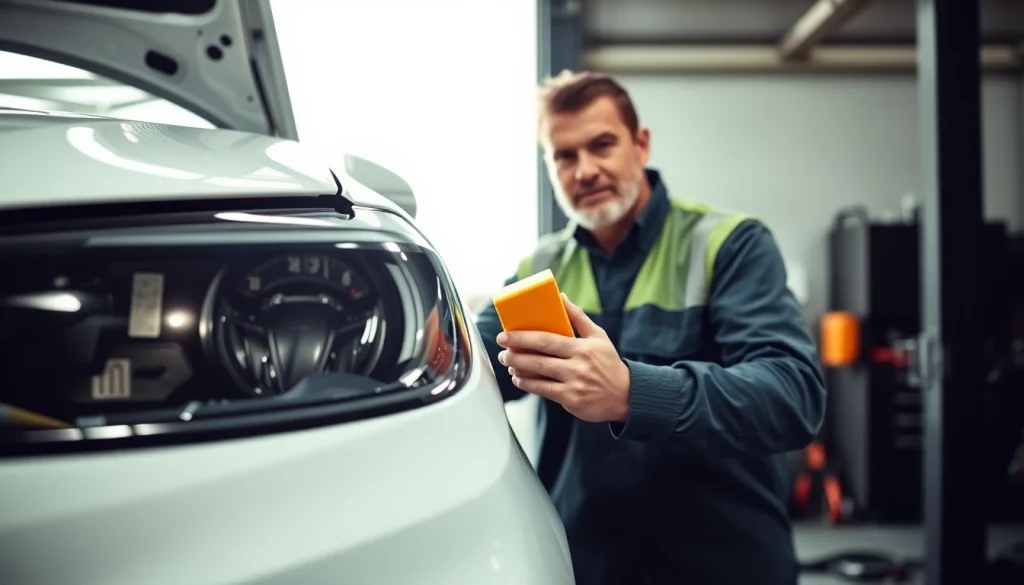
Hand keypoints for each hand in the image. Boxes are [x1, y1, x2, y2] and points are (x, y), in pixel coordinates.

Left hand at [496, 293, 630, 422]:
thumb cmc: (609, 363)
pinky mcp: (571, 400)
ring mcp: (574, 385)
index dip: (523, 338)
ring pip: (538, 376)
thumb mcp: (598, 336)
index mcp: (582, 348)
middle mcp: (577, 366)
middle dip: (515, 353)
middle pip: (538, 358)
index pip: (547, 340)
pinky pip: (543, 391)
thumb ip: (578, 317)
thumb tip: (560, 297)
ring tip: (507, 363)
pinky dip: (528, 384)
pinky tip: (519, 378)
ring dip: (518, 369)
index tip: (506, 335)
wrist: (626, 395)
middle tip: (502, 349)